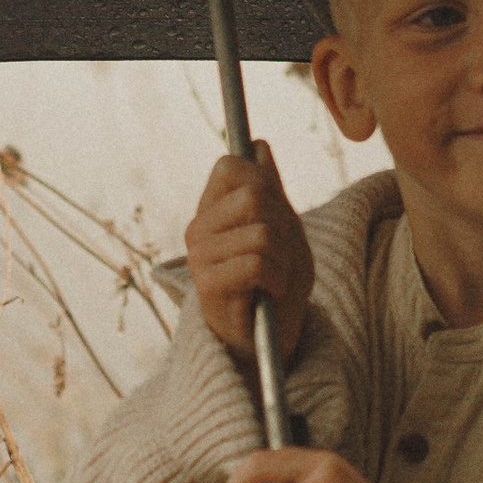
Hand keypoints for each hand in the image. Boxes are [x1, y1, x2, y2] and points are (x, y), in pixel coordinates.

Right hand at [185, 145, 314, 362]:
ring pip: (262, 232)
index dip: (266, 184)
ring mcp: (199, 257)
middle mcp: (198, 229)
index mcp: (211, 210)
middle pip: (255, 196)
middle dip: (284, 226)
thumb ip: (270, 188)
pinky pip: (256, 263)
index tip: (276, 215)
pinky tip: (268, 292)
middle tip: (281, 255)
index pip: (231, 165)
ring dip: (284, 259)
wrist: (270, 336)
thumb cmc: (276, 281)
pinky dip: (277, 279)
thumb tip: (259, 146)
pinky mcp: (207, 285)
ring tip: (275, 278)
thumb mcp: (283, 227)